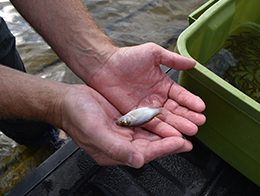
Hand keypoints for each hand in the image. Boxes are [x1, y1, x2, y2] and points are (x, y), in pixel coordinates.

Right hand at [58, 84, 196, 167]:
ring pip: (152, 134)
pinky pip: (146, 122)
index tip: (180, 142)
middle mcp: (123, 143)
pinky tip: (167, 118)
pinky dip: (158, 121)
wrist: (68, 100)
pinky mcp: (126, 119)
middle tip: (190, 136)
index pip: (145, 153)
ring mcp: (125, 131)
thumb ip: (115, 148)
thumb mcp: (94, 131)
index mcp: (115, 151)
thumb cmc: (76, 117)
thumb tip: (136, 161)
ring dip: (168, 131)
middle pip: (153, 145)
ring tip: (184, 128)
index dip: (164, 148)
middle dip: (172, 141)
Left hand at [86, 43, 205, 146]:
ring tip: (192, 130)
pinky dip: (162, 130)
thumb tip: (194, 62)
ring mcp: (147, 109)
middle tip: (200, 122)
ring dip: (179, 125)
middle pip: (176, 110)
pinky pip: (151, 125)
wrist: (104, 65)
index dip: (191, 101)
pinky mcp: (136, 116)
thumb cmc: (127, 56)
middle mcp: (157, 98)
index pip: (181, 95)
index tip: (201, 107)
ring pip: (166, 119)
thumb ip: (173, 60)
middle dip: (189, 116)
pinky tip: (173, 134)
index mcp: (163, 84)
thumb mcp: (153, 53)